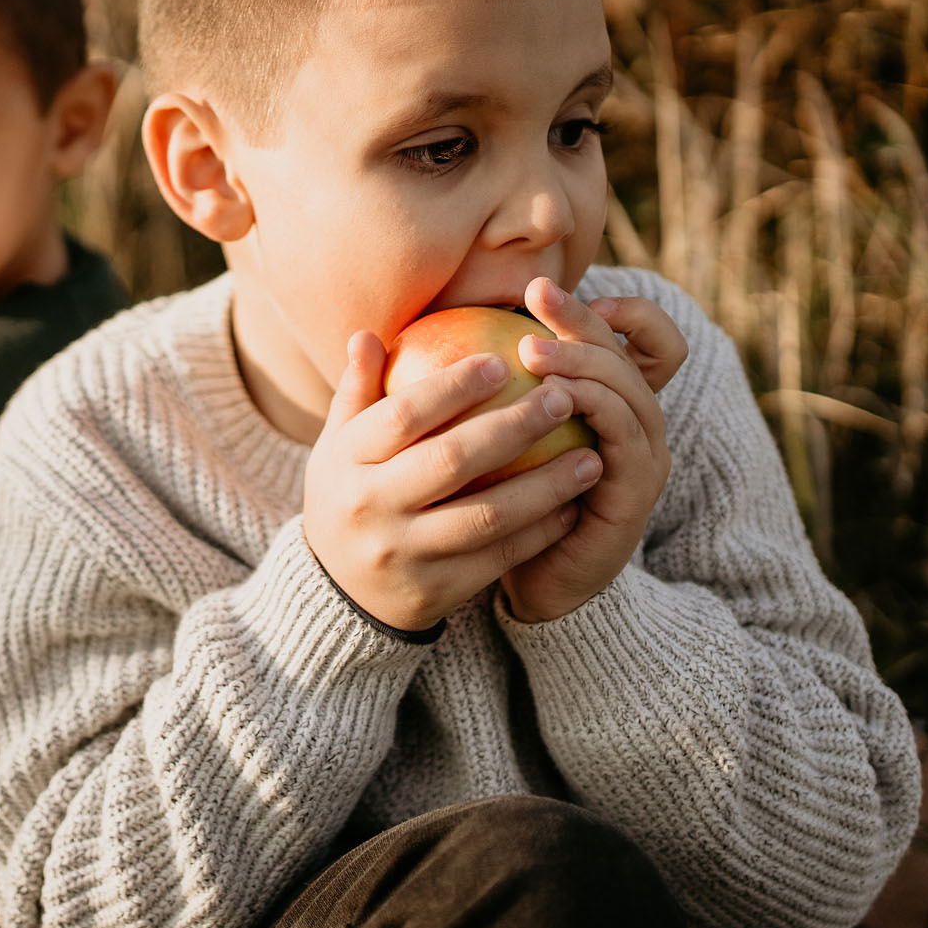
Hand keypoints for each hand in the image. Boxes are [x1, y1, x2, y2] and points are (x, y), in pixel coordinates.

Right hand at [302, 330, 605, 631]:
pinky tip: (572, 507)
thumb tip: (367, 334)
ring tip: (590, 458)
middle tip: (563, 398)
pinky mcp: (434, 590)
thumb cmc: (350, 495)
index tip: (502, 361)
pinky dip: (539, 532)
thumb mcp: (338, 446)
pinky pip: (497, 557)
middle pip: (451, 460)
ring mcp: (402, 552)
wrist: (339, 593)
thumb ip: (358, 392)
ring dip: (545, 485)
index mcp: (346, 460)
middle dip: (514, 426)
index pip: (403, 415)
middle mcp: (370, 506)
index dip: (452, 387)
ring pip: (486, 515)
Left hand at [497, 279, 684, 621]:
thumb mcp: (488, 434)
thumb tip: (402, 333)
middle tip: (536, 294)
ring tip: (532, 349)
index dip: (620, 309)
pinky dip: (593, 406)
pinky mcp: (636, 488)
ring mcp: (643, 454)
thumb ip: (477, 385)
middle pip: (630, 351)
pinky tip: (552, 396)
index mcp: (612, 401)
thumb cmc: (501, 501)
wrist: (528, 579)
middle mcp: (637, 422)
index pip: (643, 339)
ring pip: (628, 388)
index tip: (553, 291)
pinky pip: (622, 435)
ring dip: (584, 360)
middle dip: (584, 317)